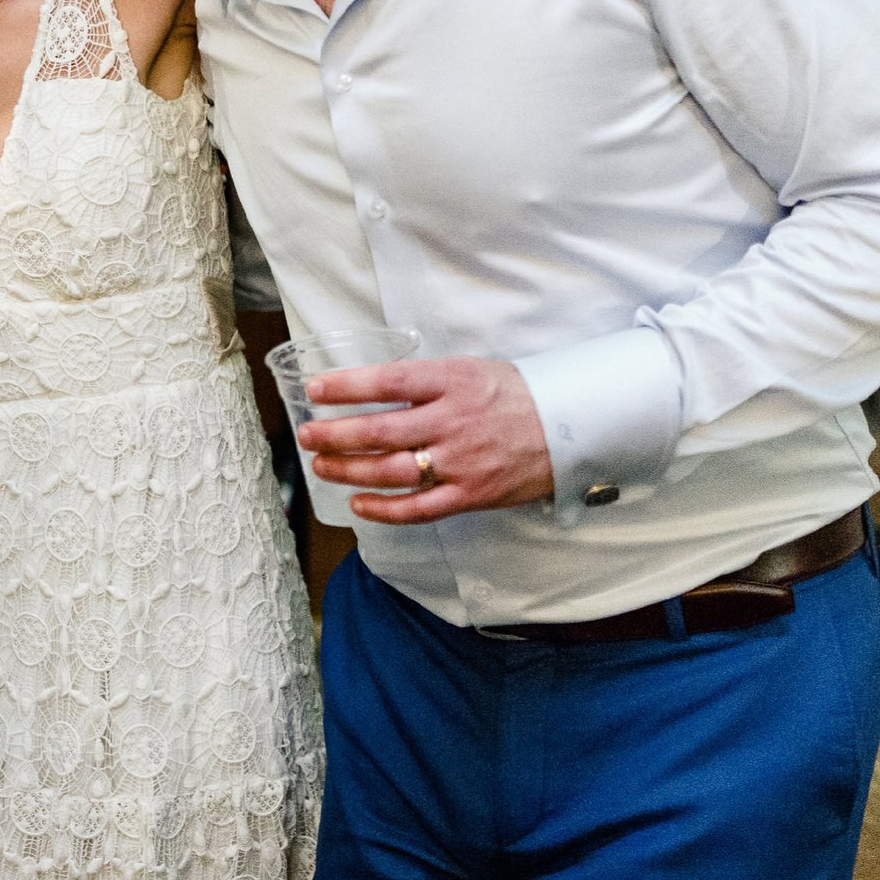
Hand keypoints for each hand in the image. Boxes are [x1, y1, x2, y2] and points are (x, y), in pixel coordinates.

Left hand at [296, 356, 552, 523]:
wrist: (573, 427)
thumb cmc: (513, 395)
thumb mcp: (470, 370)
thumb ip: (425, 381)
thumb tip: (370, 387)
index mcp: (452, 381)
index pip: (388, 382)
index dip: (346, 387)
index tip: (314, 389)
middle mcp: (453, 421)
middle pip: (380, 432)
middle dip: (334, 435)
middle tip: (306, 435)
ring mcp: (462, 461)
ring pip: (391, 471)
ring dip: (348, 470)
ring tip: (321, 465)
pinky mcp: (471, 494)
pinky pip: (419, 508)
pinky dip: (384, 509)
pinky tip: (358, 505)